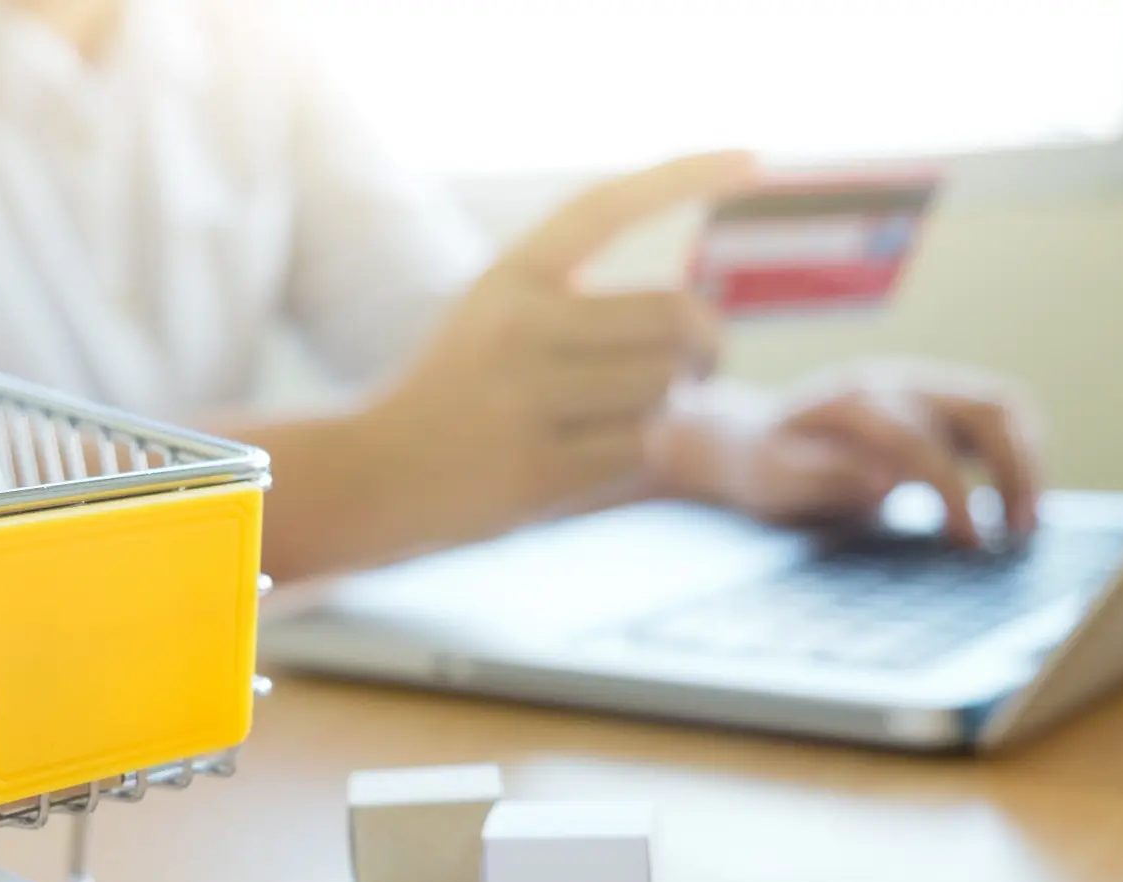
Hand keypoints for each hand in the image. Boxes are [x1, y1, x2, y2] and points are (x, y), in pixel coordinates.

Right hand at [353, 151, 757, 552]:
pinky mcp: (539, 469)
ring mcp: (527, 400)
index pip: (606, 207)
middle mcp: (518, 327)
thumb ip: (573, 299)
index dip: (684, 178)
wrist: (371, 476)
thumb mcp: (495, 317)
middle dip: (705, 346)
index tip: (752, 163)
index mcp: (508, 276)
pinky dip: (631, 454)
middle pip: (673, 316)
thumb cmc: (455, 396)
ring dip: (659, 407)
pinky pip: (637, 449)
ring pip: (662, 389)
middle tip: (704, 364)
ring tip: (611, 417)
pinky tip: (584, 457)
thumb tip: (693, 316)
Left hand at [648, 362, 1044, 543]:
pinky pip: (995, 415)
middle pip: (982, 407)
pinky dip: (1017, 454)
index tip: (969, 542)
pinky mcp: (934, 403)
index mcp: (851, 401)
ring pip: (1000, 405)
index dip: (952, 492)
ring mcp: (918, 385)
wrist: (746, 439)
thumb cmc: (761, 468)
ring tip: (1027, 524)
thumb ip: (823, 478)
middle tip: (1020, 535)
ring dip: (1027, 461)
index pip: (922, 440)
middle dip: (1013, 469)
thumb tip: (885, 481)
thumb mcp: (772, 480)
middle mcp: (894, 381)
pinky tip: (1014, 503)